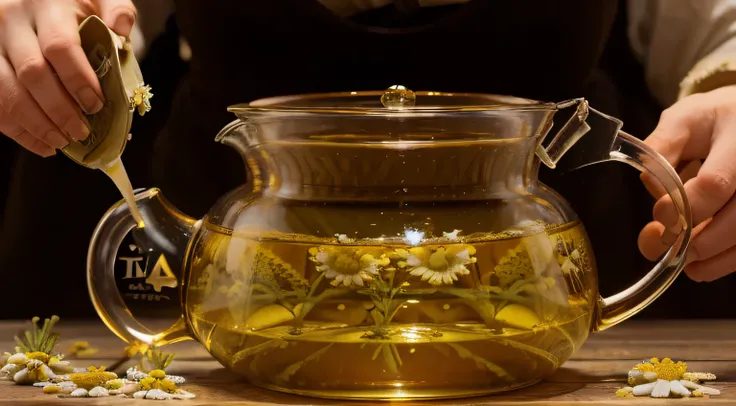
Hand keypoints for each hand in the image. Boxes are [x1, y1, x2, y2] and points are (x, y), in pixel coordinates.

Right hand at [0, 0, 135, 156]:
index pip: (59, 47)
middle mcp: (13, 20)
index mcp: (47, 4)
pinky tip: (42, 144)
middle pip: (32, 73)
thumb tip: (121, 30)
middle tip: (80, 131)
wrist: (43, 0)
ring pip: (6, 90)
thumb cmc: (78, 5)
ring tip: (61, 142)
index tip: (95, 105)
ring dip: (35, 124)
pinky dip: (17, 129)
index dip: (78, 81)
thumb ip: (117, 10)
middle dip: (58, 109)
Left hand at [639, 85, 735, 281]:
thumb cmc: (716, 120)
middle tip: (666, 248)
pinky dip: (729, 261)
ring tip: (684, 265)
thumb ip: (662, 148)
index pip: (715, 183)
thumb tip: (652, 186)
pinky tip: (703, 267)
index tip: (658, 216)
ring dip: (716, 259)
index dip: (685, 206)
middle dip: (700, 239)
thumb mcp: (684, 120)